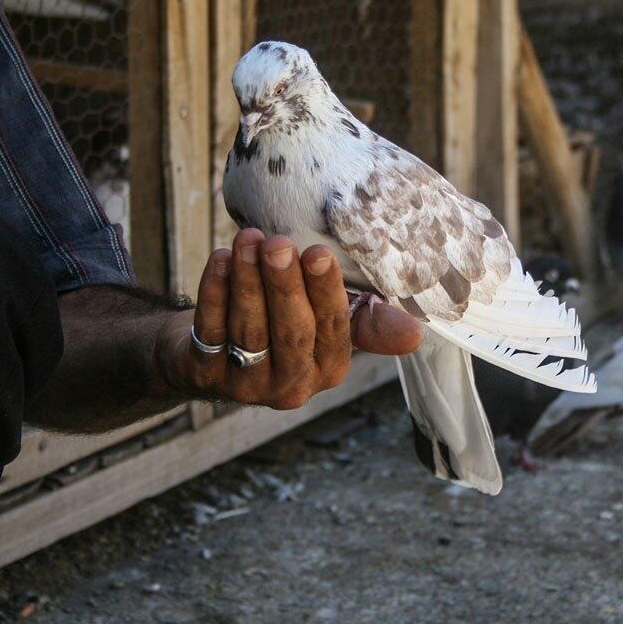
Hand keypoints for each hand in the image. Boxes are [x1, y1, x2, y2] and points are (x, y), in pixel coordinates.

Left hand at [156, 228, 421, 408]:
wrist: (214, 351)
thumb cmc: (287, 323)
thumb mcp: (330, 323)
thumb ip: (369, 323)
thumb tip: (417, 335)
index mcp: (329, 369)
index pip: (333, 330)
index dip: (326, 293)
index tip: (319, 252)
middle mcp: (291, 385)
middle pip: (291, 332)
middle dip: (284, 284)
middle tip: (279, 243)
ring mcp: (246, 384)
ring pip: (250, 328)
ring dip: (248, 279)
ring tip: (248, 239)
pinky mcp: (205, 374)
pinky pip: (210, 328)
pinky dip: (215, 290)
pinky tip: (222, 257)